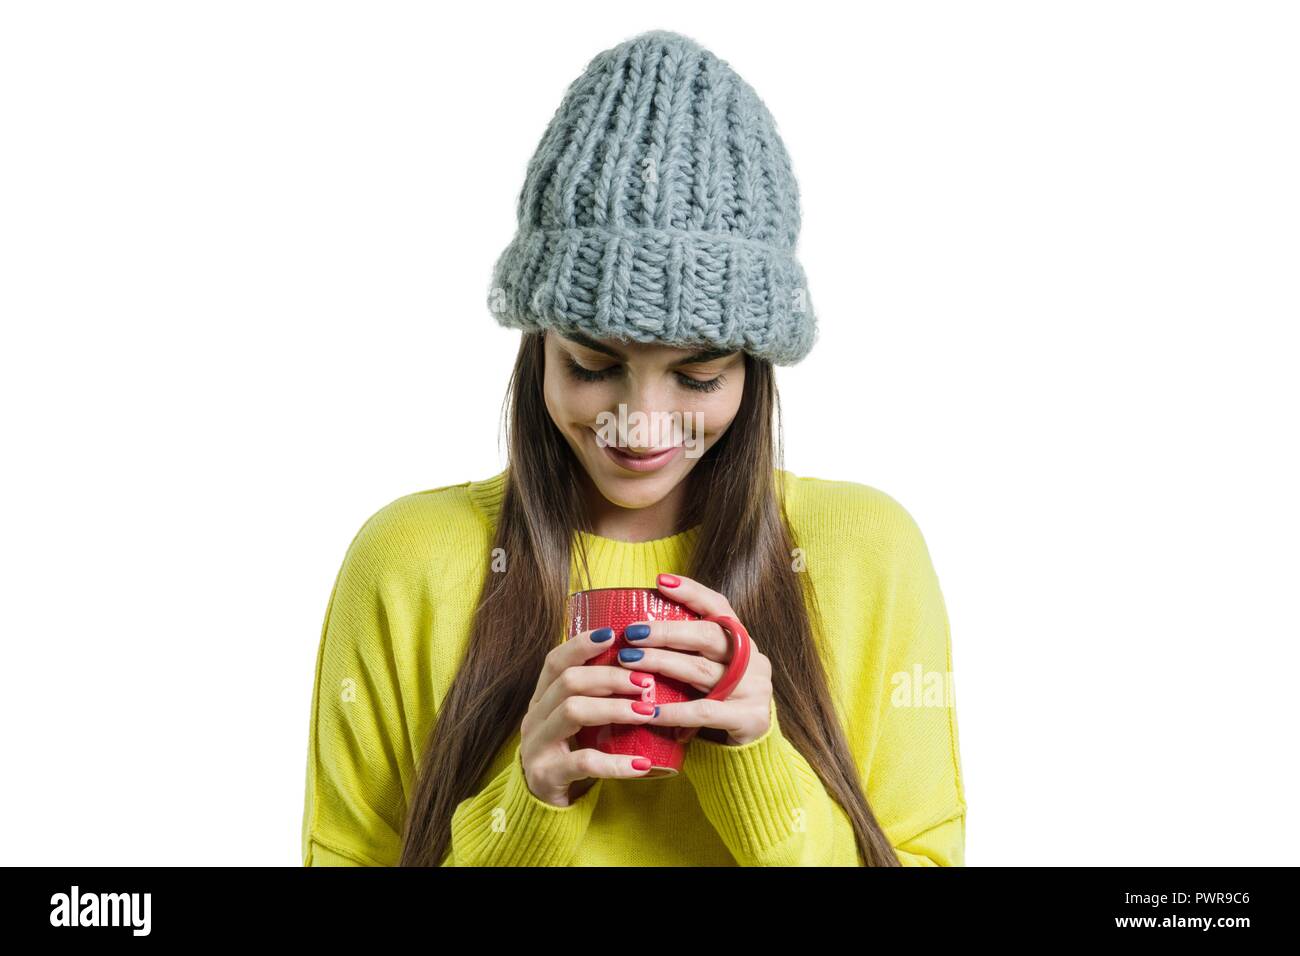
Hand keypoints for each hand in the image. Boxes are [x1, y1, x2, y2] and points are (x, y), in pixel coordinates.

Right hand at [520, 625, 660, 806]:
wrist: (542, 806)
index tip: (613, 634)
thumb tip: (642, 668)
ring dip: (614, 708)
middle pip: (568, 682)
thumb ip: (596, 698)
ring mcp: (536, 745)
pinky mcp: (546, 775)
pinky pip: (582, 762)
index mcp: (541, 699)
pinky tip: (642, 765)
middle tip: (645, 681)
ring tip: (647, 712)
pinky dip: (615, 762)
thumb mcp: (578, 723)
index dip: (581, 644)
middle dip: (610, 677)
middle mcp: (534, 717)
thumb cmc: (570, 754)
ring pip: (572, 712)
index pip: (555, 661)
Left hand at [618, 572, 773, 746]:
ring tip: (629, 661)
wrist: (751, 754)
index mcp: (741, 641)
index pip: (718, 607)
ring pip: (701, 670)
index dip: (691, 592)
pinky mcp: (750, 718)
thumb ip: (687, 653)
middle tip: (632, 633)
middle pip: (707, 636)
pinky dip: (674, 711)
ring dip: (661, 664)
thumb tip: (635, 631)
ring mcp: (755, 688)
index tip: (660, 581)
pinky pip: (704, 712)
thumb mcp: (708, 674)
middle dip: (666, 631)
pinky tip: (649, 710)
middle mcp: (752, 659)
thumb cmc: (718, 705)